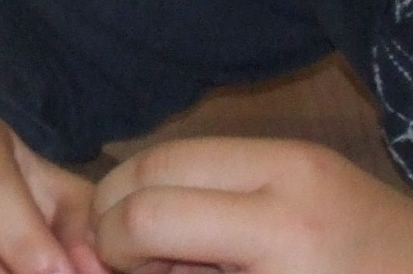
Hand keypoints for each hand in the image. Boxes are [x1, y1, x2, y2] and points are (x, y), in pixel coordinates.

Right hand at [93, 138, 412, 273]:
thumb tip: (122, 262)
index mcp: (281, 233)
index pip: (148, 216)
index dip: (112, 246)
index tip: (115, 272)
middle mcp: (282, 175)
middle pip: (149, 166)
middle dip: (114, 209)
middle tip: (120, 256)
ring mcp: (293, 154)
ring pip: (173, 151)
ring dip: (142, 194)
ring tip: (156, 248)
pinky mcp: (300, 151)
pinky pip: (210, 155)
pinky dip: (179, 188)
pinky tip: (191, 231)